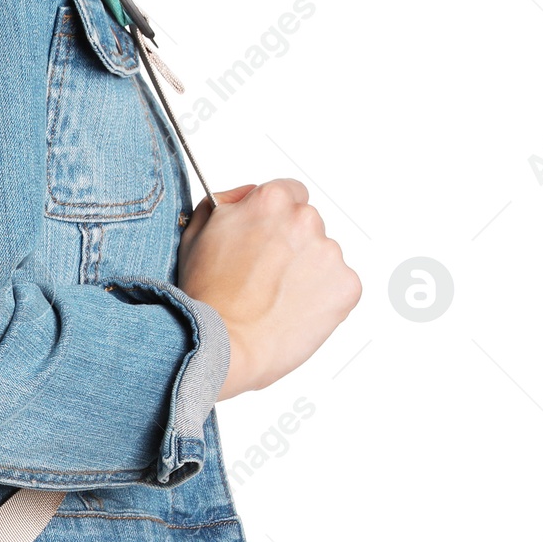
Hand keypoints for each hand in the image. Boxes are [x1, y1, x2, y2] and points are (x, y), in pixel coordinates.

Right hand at [177, 180, 361, 398]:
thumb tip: (244, 196)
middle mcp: (305, 219)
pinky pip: (338, 287)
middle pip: (306, 226)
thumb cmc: (207, 300)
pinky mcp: (346, 286)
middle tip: (263, 278)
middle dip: (290, 247)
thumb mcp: (196, 236)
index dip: (273, 220)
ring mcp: (330, 253)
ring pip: (322, 257)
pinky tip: (292, 312)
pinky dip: (321, 299)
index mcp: (271, 200)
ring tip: (274, 301)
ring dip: (306, 273)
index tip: (266, 240)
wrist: (225, 347)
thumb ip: (223, 204)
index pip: (289, 193)